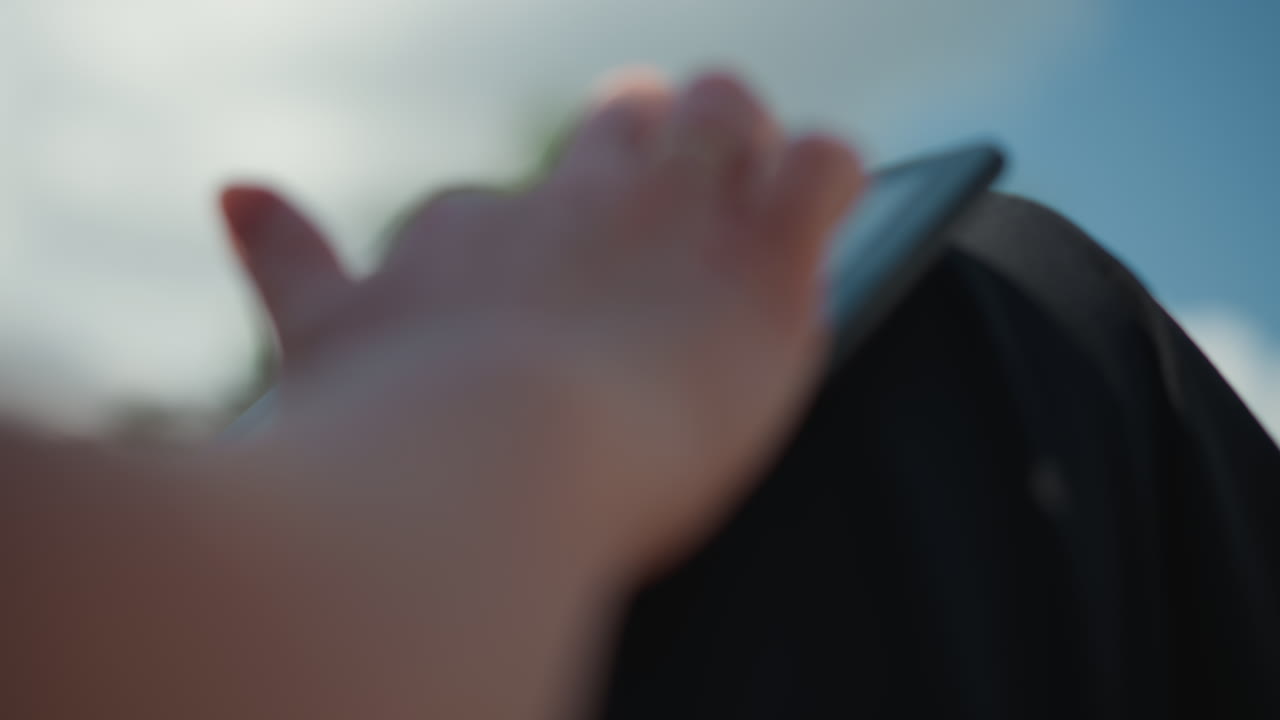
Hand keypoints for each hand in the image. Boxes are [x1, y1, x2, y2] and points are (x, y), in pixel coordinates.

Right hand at [221, 69, 864, 578]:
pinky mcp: (765, 260)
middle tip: (658, 176)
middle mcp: (571, 205)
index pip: (502, 206)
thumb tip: (233, 191)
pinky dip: (826, 172)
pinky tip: (816, 203)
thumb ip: (286, 266)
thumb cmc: (391, 438)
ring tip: (747, 169)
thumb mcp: (315, 350)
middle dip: (642, 139)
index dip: (531, 231)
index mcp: (470, 234)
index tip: (544, 266)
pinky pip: (822, 164)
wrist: (484, 467)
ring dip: (735, 131)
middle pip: (622, 130)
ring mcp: (672, 220)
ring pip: (724, 114)